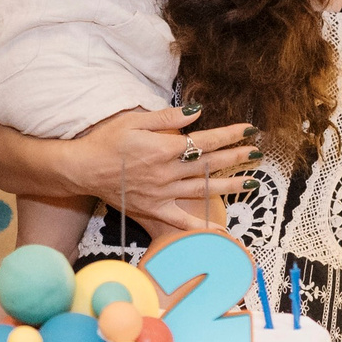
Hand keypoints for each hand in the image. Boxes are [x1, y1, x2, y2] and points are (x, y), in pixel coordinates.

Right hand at [70, 105, 254, 233]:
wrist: (83, 169)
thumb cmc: (106, 141)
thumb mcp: (134, 120)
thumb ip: (167, 116)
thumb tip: (197, 111)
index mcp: (165, 148)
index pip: (206, 141)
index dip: (230, 135)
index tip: (249, 131)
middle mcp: (168, 172)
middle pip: (210, 164)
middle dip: (237, 157)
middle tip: (258, 153)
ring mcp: (163, 193)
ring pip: (203, 189)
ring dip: (230, 186)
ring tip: (252, 183)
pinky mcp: (154, 208)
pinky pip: (182, 220)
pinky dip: (201, 227)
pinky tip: (221, 230)